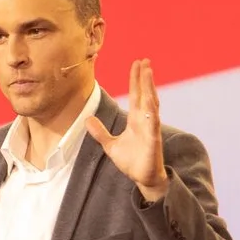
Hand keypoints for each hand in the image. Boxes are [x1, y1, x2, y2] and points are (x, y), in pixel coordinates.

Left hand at [83, 59, 169, 200]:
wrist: (143, 178)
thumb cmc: (132, 161)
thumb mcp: (110, 145)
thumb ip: (100, 132)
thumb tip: (86, 120)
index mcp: (136, 120)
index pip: (137, 94)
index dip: (136, 79)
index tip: (136, 64)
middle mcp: (145, 120)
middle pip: (145, 94)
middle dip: (145, 78)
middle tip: (145, 60)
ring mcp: (150, 129)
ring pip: (151, 103)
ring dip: (150, 88)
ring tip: (148, 72)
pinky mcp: (153, 139)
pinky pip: (153, 122)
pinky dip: (152, 111)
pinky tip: (150, 99)